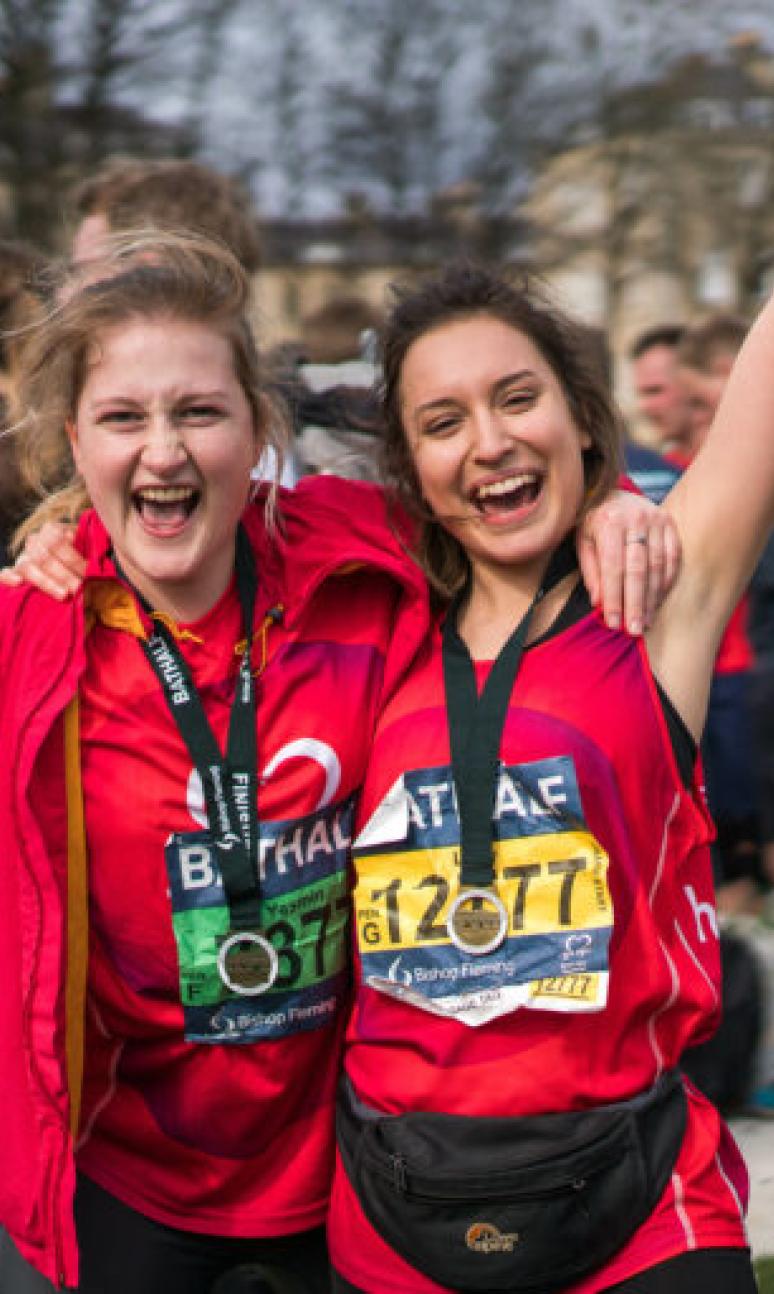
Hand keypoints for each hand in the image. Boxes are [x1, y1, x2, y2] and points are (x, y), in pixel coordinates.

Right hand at [0, 521, 85, 599]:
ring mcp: (23, 556)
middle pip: (44, 556)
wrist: (64, 562)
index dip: (73, 558)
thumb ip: (90, 552)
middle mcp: (34, 541)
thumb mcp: (87, 548)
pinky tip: (18, 583)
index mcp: (51, 530)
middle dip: (64, 575)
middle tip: (79, 589)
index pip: (57, 542)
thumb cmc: (80, 556)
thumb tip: (96, 565)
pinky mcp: (15, 572)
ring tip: (64, 595)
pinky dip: (9, 577)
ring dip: (47, 582)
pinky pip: (5, 573)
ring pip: (28, 566)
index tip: (88, 573)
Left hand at [577, 492, 680, 633]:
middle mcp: (634, 519)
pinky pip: (673, 557)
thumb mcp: (583, 542)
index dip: (614, 597)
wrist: (612, 493)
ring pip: (658, 566)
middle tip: (634, 630)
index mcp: (608, 522)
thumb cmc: (593, 523)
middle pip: (638, 569)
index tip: (613, 622)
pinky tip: (658, 601)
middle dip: (636, 603)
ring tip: (645, 621)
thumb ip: (591, 571)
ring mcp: (656, 519)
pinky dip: (666, 582)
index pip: (612, 567)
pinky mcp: (670, 523)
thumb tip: (599, 604)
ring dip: (652, 597)